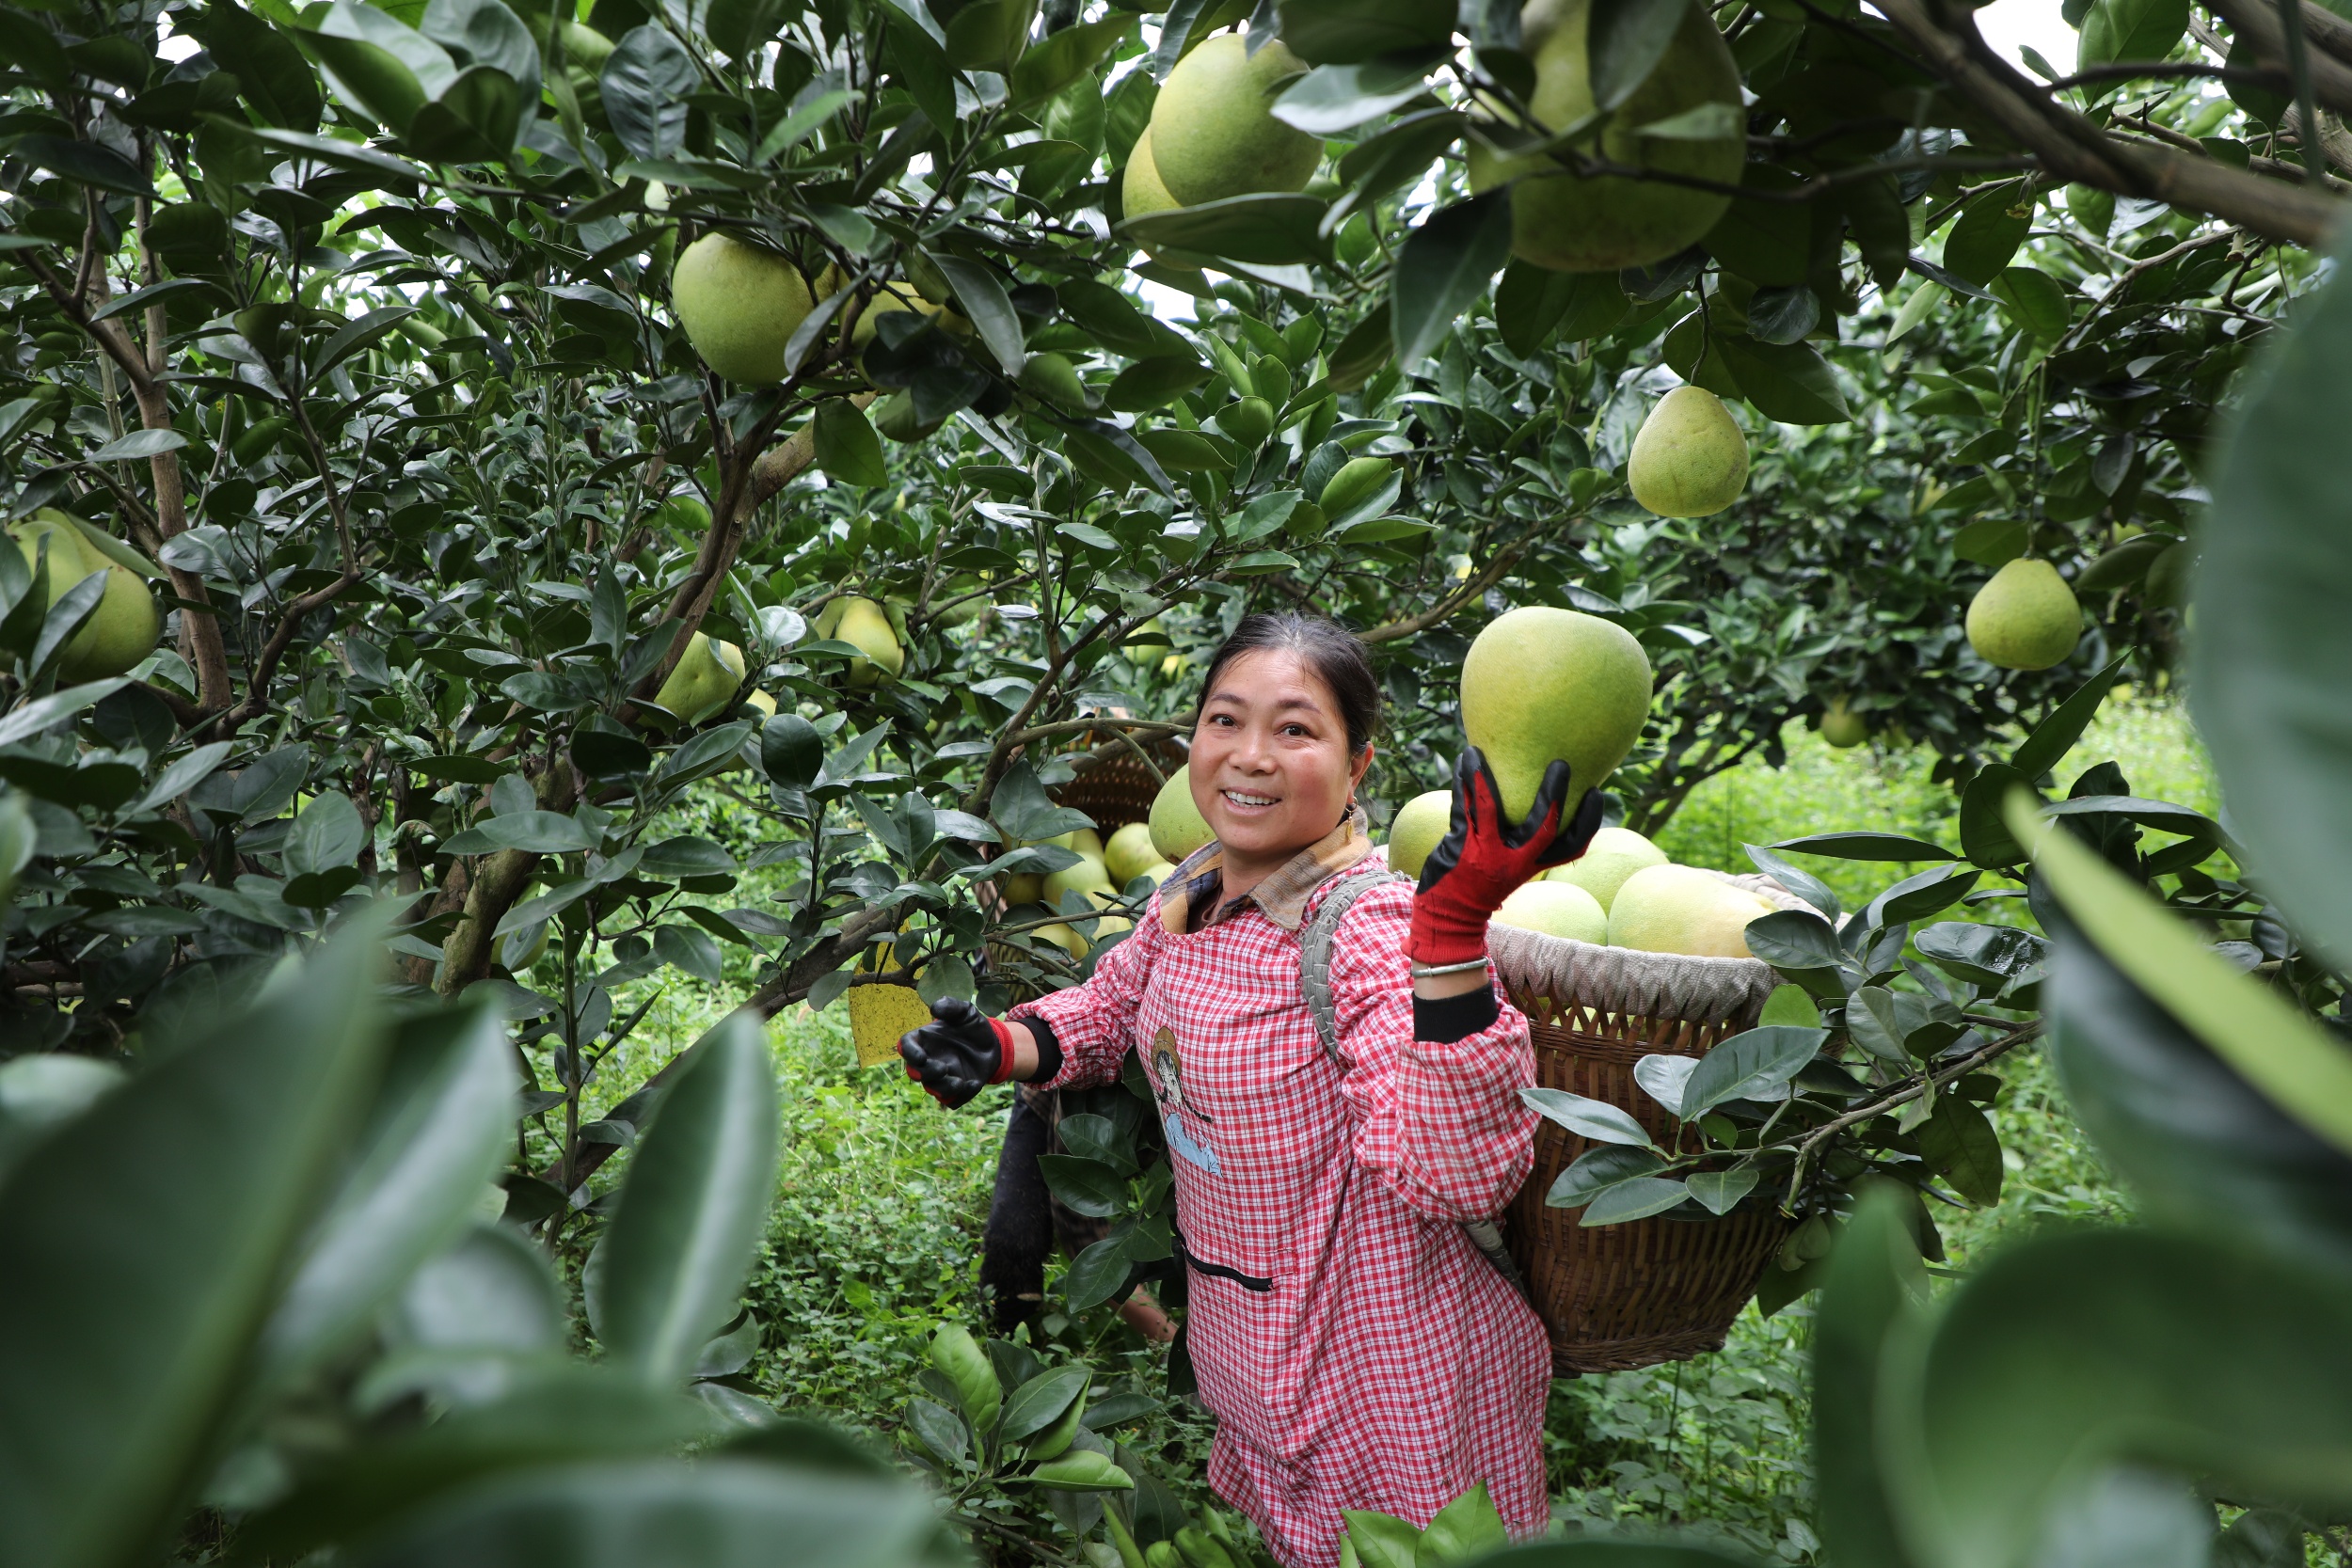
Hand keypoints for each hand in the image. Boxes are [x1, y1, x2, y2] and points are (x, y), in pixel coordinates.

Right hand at [899, 997, 1014, 1107]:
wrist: (994, 1044)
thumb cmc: (973, 1027)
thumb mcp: (966, 1011)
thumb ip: (950, 1006)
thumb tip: (934, 1009)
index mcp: (924, 1040)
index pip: (906, 1047)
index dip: (910, 1053)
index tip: (922, 1056)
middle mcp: (928, 1060)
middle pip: (914, 1072)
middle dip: (925, 1073)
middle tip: (943, 1068)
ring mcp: (940, 1077)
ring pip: (932, 1089)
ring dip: (942, 1088)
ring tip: (959, 1081)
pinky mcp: (955, 1091)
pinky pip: (952, 1100)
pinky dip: (961, 1096)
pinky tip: (974, 1083)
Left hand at [1404, 747, 1604, 967]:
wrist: (1446, 918)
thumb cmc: (1477, 886)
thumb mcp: (1507, 869)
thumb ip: (1518, 843)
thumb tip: (1526, 800)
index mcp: (1529, 866)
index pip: (1572, 847)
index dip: (1588, 821)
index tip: (1597, 793)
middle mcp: (1513, 862)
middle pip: (1544, 828)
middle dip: (1554, 795)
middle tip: (1562, 764)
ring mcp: (1486, 855)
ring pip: (1491, 807)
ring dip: (1484, 775)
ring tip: (1478, 750)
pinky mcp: (1460, 849)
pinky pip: (1464, 808)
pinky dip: (1463, 783)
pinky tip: (1464, 761)